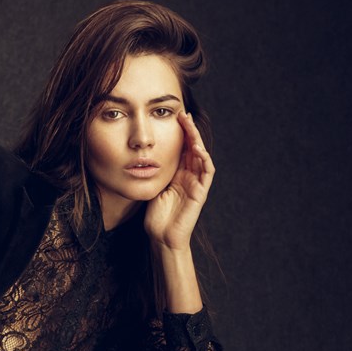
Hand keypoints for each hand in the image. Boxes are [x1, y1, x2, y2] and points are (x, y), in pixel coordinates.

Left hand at [143, 112, 214, 249]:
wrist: (162, 237)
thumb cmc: (156, 216)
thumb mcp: (153, 186)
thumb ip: (155, 171)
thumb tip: (144, 153)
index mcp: (178, 174)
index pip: (182, 148)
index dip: (181, 132)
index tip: (174, 117)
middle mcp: (189, 176)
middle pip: (193, 147)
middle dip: (189, 130)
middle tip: (183, 114)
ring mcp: (196, 184)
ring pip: (201, 156)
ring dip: (197, 139)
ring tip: (190, 125)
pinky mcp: (201, 193)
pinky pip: (207, 172)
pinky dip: (204, 159)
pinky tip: (197, 148)